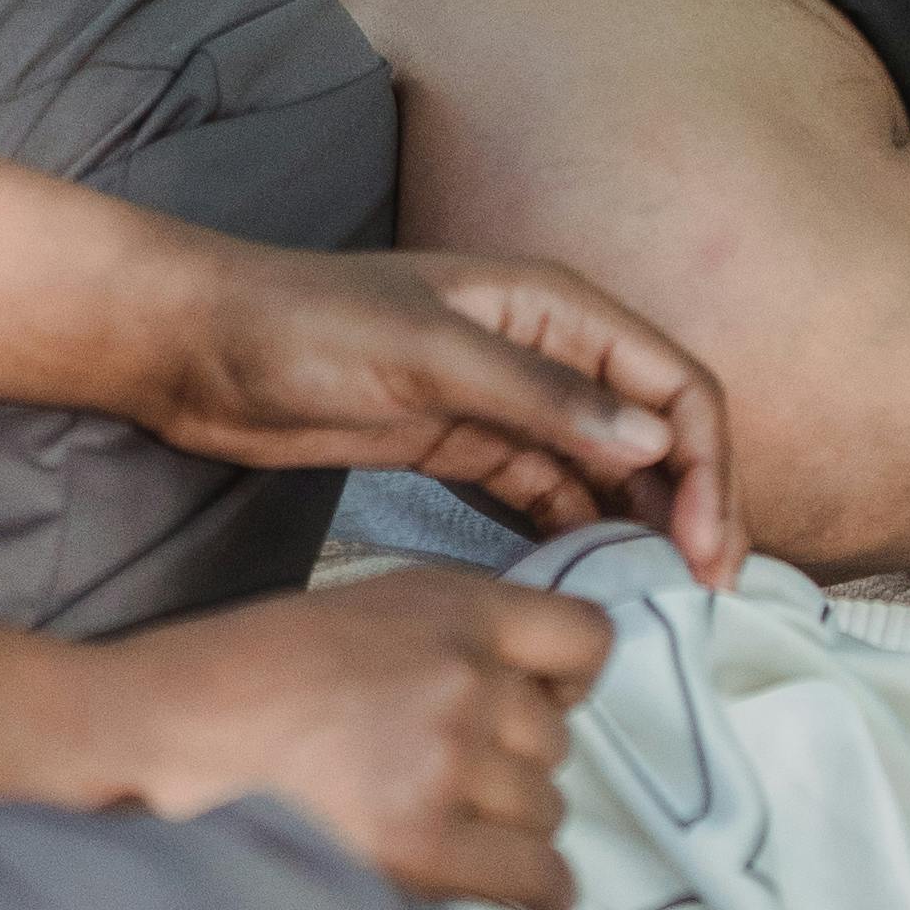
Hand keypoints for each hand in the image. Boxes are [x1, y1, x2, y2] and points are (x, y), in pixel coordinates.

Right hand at [76, 566, 616, 909]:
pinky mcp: (426, 842)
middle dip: (517, 768)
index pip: (587, 637)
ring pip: (548, 809)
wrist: (160, 734)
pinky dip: (538, 893)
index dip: (569, 682)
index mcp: (453, 603)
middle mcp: (466, 672)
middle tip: (456, 788)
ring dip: (513, 829)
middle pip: (559, 741)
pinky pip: (536, 875)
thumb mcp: (359, 613)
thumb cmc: (244, 674)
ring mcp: (450, 758)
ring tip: (453, 836)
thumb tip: (521, 702)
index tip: (540, 708)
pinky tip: (523, 898)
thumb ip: (445, 641)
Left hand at [136, 240, 736, 581]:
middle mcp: (546, 350)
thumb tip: (652, 441)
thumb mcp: (425, 354)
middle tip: (701, 596)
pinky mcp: (465, 448)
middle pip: (655, 430)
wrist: (201, 349)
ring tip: (658, 604)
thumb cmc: (305, 326)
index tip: (708, 552)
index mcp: (554, 305)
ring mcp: (506, 403)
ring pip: (609, 469)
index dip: (709, 465)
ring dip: (641, 526)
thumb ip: (537, 395)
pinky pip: (549, 495)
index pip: (674, 383)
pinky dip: (579, 536)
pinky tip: (588, 586)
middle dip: (691, 504)